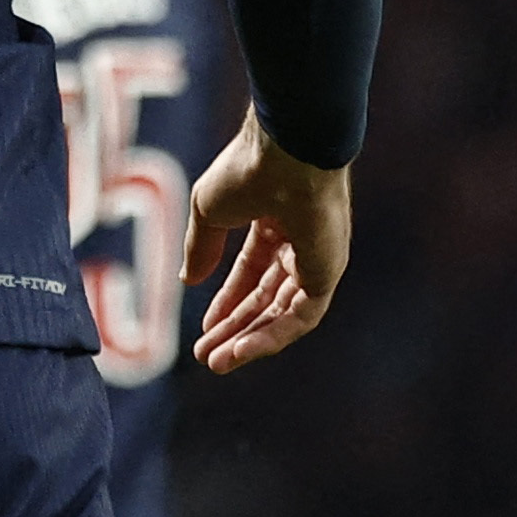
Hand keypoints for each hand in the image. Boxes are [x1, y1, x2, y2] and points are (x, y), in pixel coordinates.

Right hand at [184, 109, 349, 374]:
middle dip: (234, 328)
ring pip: (282, 314)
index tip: (204, 327)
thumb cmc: (245, 170)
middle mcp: (299, 244)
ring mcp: (316, 260)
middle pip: (265, 298)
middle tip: (206, 356)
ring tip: (217, 362)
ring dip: (250, 340)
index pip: (251, 271)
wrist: (284, 154)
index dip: (227, 300)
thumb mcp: (209, 211)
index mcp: (274, 221)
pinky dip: (272, 336)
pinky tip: (242, 350)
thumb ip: (201, 247)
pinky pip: (300, 316)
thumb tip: (189, 280)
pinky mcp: (327, 274)